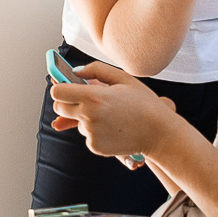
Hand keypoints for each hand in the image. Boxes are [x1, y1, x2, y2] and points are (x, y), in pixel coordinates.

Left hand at [47, 59, 181, 166]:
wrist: (159, 133)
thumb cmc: (144, 103)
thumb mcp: (123, 78)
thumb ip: (96, 69)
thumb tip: (76, 71)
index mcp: (93, 97)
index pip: (57, 92)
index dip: (60, 88)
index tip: (67, 88)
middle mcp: (88, 116)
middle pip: (59, 108)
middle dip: (67, 103)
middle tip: (85, 100)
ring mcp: (91, 134)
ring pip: (76, 122)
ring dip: (86, 118)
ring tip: (111, 115)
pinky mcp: (95, 147)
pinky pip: (87, 136)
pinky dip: (96, 131)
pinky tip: (114, 127)